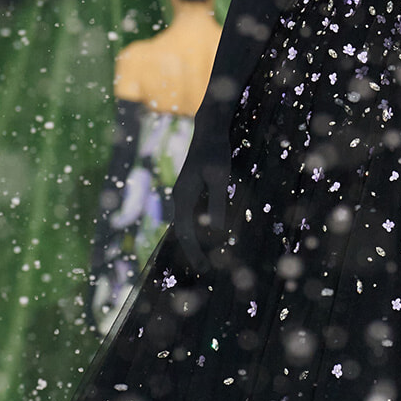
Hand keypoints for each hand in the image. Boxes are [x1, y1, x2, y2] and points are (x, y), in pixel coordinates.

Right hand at [172, 119, 232, 275]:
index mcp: (183, 197)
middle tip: (205, 270)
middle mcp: (179, 198)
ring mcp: (184, 194)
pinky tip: (209, 236)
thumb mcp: (221, 177)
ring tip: (206, 259)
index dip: (192, 252)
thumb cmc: (217, 151)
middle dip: (191, 251)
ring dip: (194, 242)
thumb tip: (216, 229)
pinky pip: (191, 216)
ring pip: (186, 224)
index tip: (202, 268)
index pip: (184, 232)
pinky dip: (197, 229)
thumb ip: (217, 202)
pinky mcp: (191, 190)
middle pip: (182, 231)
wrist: (210, 130)